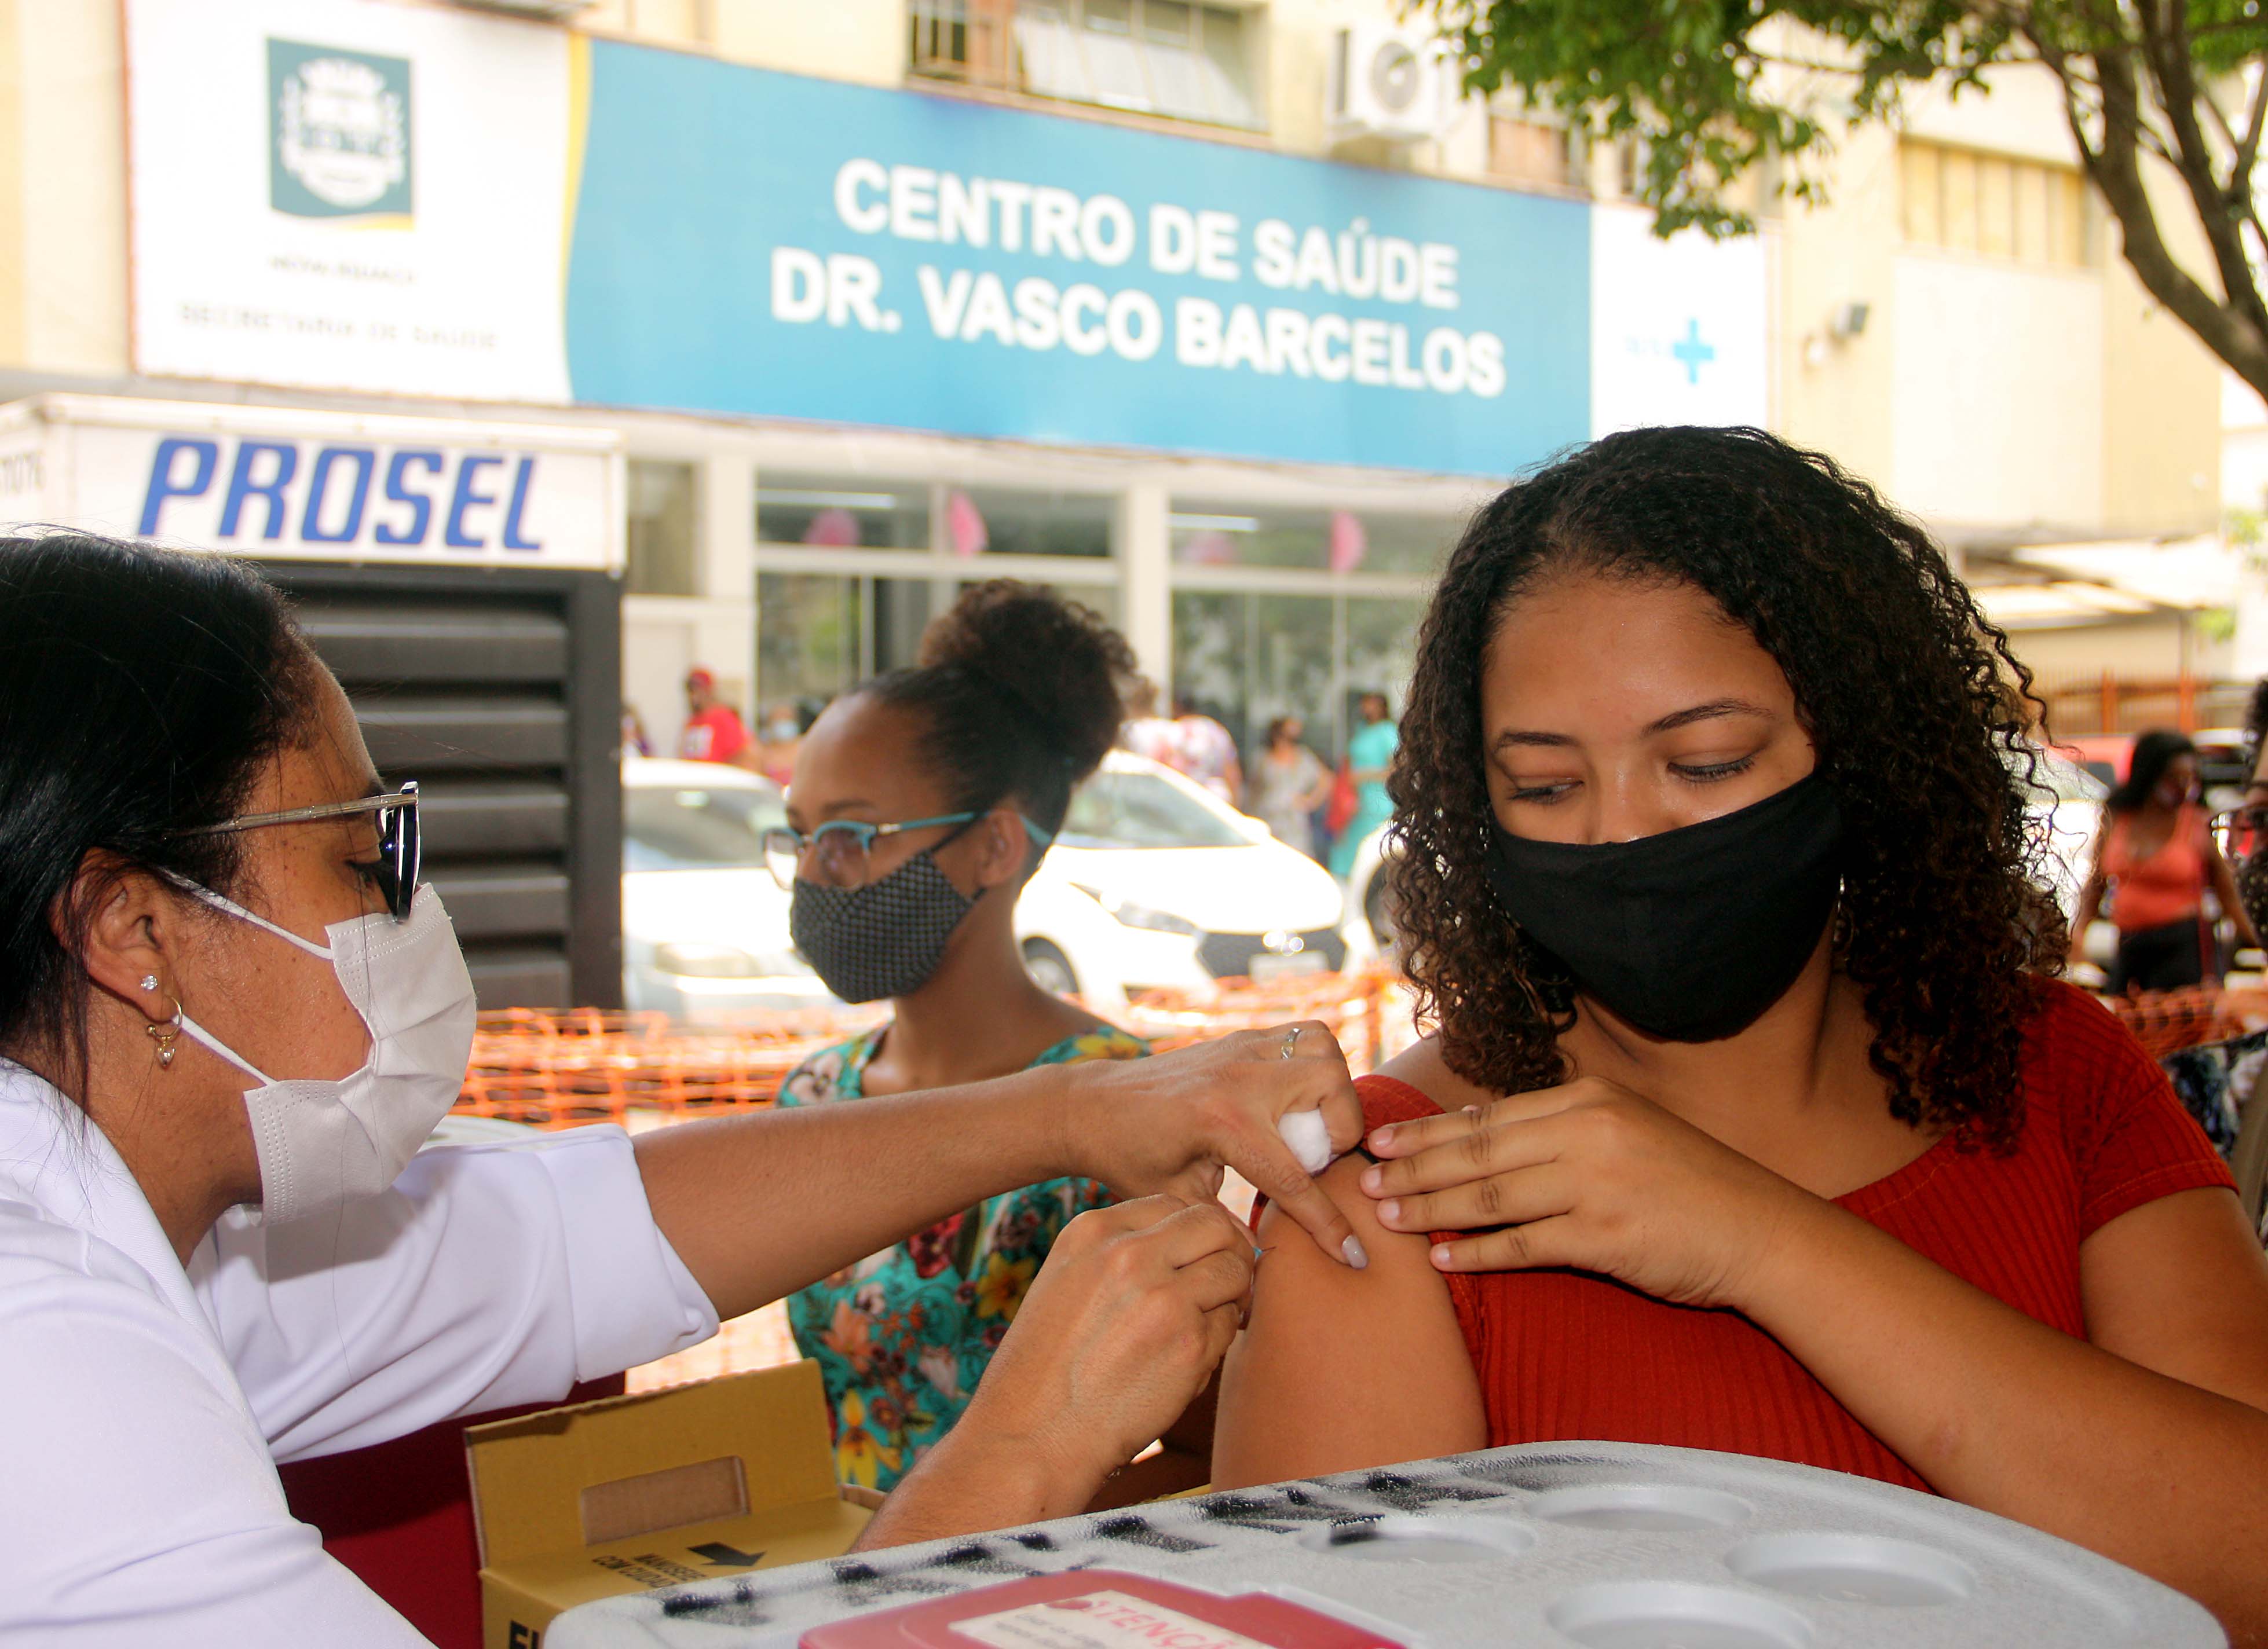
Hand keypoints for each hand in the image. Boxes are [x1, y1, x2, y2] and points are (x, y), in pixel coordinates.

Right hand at [960, 1196, 1254, 1510]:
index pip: (1173, 1204)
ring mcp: (1163, 1296)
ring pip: (1235, 1270)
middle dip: (1228, 1251)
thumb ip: (1119, 1255)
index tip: (1199, 1257)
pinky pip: (1231, 1323)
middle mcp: (1129, 1254)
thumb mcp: (1067, 1283)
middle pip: (1215, 1224)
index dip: (1196, 1231)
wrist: (1030, 1437)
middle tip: (1224, 1285)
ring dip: (1231, 1296)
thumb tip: (1189, 1242)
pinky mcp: (1189, 1343)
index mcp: (1093, 1231)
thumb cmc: (1045, 1369)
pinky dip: (1219, 1341)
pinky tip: (1182, 1365)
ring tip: (1201, 1327)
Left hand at [1061, 1023, 1368, 1267]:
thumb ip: (1226, 1228)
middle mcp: (1240, 1079)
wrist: (1088, 1106)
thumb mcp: (1177, 1202)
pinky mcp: (1241, 1039)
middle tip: (1315, 1158)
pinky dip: (1314, 1063)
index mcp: (1224, 1124)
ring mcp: (1242, 1050)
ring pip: (1323, 1050)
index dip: (1329, 1226)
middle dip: (1340, 1132)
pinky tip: (1295, 1099)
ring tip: (1310, 1124)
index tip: (1353, 1256)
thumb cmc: (1127, 1158)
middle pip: (1331, 1090)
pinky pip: (1302, 1035)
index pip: (1296, 1180)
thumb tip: (1265, 1263)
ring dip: (1333, 1090)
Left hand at [1357, 1076, 1813, 1310]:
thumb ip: (1560, 1131)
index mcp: (1587, 1101)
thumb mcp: (1626, 1132)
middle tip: (1362, 1183)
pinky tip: (1441, 1260)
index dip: (1429, 1132)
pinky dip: (1476, 1254)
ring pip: (1489, 1198)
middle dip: (1413, 1169)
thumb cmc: (1687, 1185)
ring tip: (1386, 1220)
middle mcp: (1587, 1134)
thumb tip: (1482, 1135)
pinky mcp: (1604, 1238)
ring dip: (1430, 1210)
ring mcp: (1595, 1185)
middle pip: (1478, 1153)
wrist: (1760, 1231)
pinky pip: (1522, 1247)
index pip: (1489, 1117)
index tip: (1382, 1142)